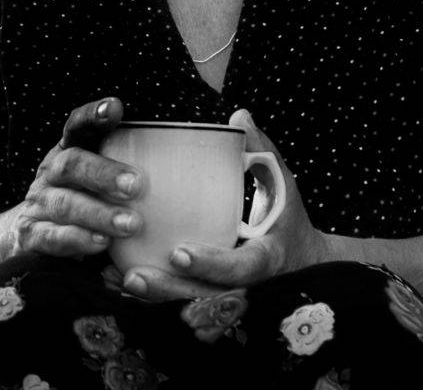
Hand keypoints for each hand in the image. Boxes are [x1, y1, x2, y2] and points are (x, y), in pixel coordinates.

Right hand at [1, 97, 143, 260]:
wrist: (34, 238)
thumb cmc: (87, 204)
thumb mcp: (103, 182)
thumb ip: (129, 173)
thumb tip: (183, 173)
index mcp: (70, 150)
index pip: (78, 125)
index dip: (93, 115)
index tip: (115, 108)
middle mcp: (51, 172)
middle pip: (72, 163)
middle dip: (103, 173)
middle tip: (136, 185)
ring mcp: (38, 202)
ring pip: (64, 203)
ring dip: (99, 213)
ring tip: (130, 225)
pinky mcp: (30, 234)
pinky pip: (50, 236)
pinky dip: (77, 239)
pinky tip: (101, 243)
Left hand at [116, 109, 330, 300]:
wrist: (302, 265)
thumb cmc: (288, 219)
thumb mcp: (281, 185)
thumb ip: (261, 152)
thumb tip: (238, 117)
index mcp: (266, 257)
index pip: (240, 268)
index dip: (210, 264)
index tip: (178, 252)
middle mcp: (247, 286)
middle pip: (206, 297)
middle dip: (169, 288)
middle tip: (134, 276)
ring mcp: (230, 298)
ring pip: (190, 305)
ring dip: (156, 296)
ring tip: (120, 279)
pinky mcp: (215, 301)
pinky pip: (183, 303)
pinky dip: (155, 297)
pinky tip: (121, 283)